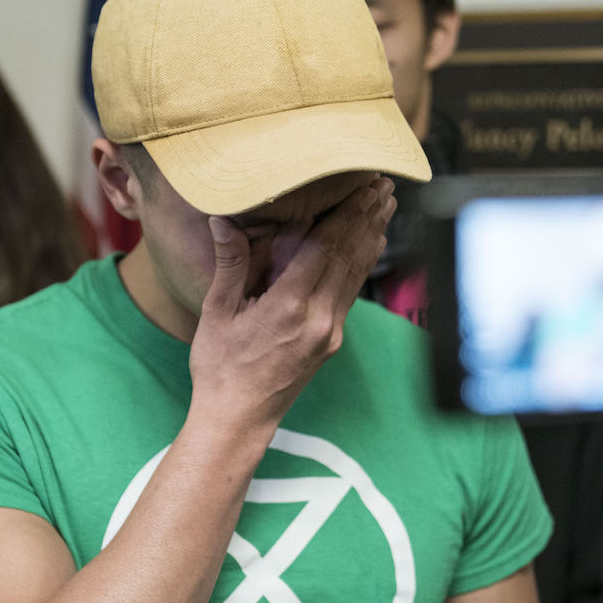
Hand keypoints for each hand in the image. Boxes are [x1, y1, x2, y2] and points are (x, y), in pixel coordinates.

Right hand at [189, 176, 394, 426]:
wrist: (238, 418)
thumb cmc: (220, 367)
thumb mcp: (216, 313)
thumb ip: (229, 264)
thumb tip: (223, 220)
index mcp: (289, 308)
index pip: (325, 248)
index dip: (346, 214)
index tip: (361, 186)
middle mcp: (319, 319)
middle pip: (349, 256)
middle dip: (367, 217)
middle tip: (384, 184)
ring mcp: (330, 332)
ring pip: (356, 274)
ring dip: (372, 235)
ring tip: (386, 205)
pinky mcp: (332, 340)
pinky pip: (352, 292)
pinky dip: (363, 263)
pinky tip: (371, 243)